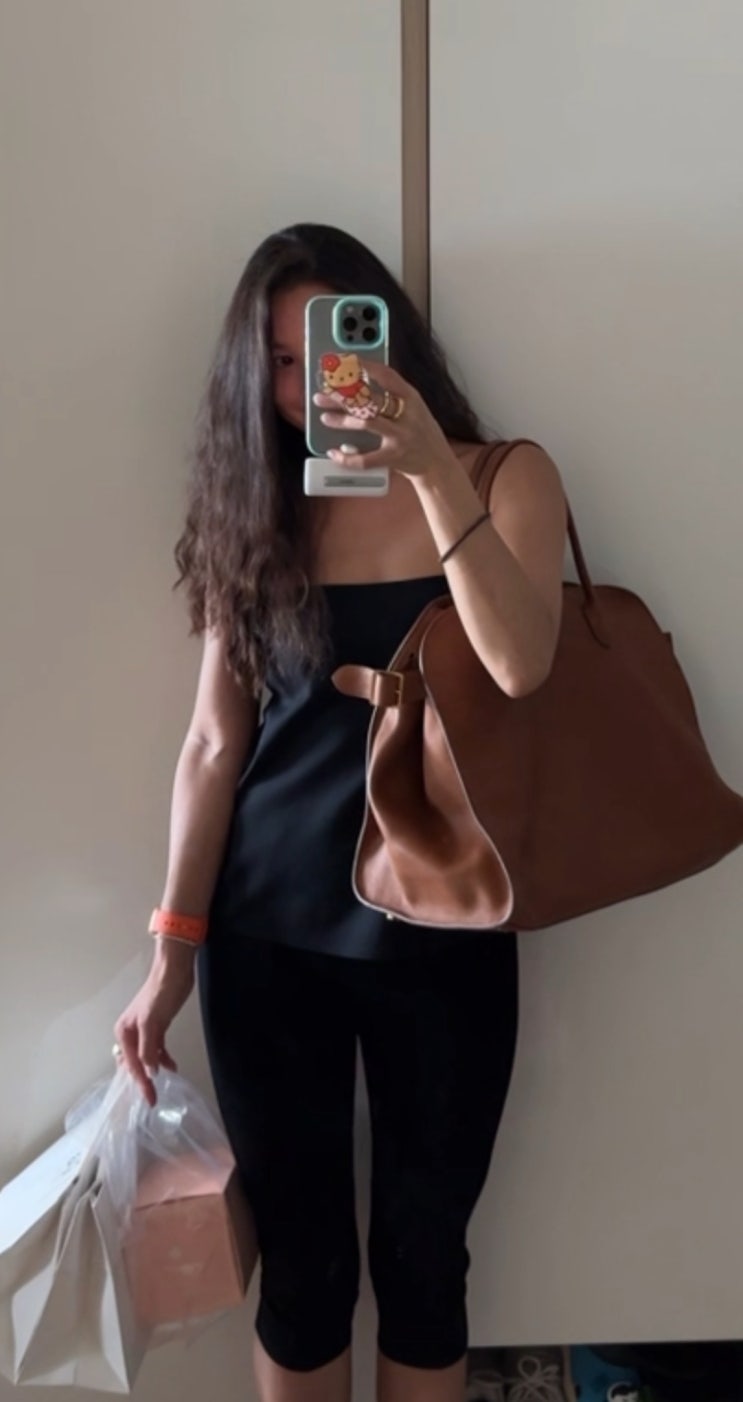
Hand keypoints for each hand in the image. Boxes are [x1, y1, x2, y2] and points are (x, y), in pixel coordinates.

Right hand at [113, 940, 195, 1105]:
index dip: (141, 1083)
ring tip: (163, 1086)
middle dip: (142, 1080)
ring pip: (146, 1057)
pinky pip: (156, 1048)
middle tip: (152, 1099)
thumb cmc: (161, 993)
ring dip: (153, 1070)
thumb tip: (149, 1071)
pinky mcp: (157, 1026)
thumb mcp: (153, 1022)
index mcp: (124, 1032)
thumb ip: (148, 1048)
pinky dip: (162, 1058)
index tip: (150, 1099)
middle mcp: (130, 1033)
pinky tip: (171, 1066)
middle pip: (134, 1063)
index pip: (132, 1065)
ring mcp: (144, 1030)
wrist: (174, 970)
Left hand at [314, 363, 457, 481]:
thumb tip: (359, 381)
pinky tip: (334, 452)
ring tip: (324, 417)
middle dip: (343, 395)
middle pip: (370, 399)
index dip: (364, 366)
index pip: (387, 375)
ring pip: (366, 423)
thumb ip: (393, 395)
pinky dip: (347, 457)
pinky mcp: (394, 458)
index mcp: (412, 398)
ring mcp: (400, 437)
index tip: (344, 362)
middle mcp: (407, 415)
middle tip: (323, 393)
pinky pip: (366, 459)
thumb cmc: (422, 432)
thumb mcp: (414, 408)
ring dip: (342, 420)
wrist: (438, 463)